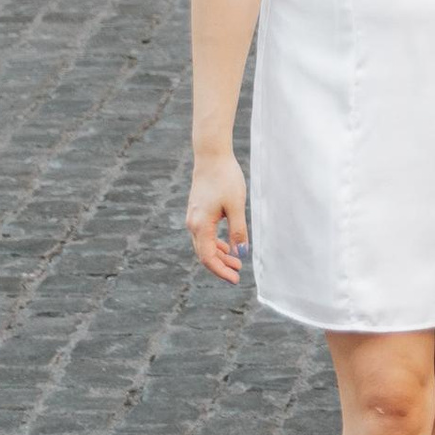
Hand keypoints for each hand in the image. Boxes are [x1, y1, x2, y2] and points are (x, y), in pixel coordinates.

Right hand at [187, 150, 249, 282]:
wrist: (211, 155)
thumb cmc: (225, 178)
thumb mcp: (236, 205)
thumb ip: (238, 231)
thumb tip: (242, 253)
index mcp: (200, 225)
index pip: (208, 257)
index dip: (221, 271)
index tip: (235, 279)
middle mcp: (193, 223)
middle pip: (204, 253)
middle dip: (221, 265)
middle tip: (239, 272)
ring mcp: (194, 217)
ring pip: (204, 244)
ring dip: (219, 254)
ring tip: (236, 261)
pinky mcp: (197, 211)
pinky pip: (204, 234)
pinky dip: (215, 243)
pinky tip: (227, 246)